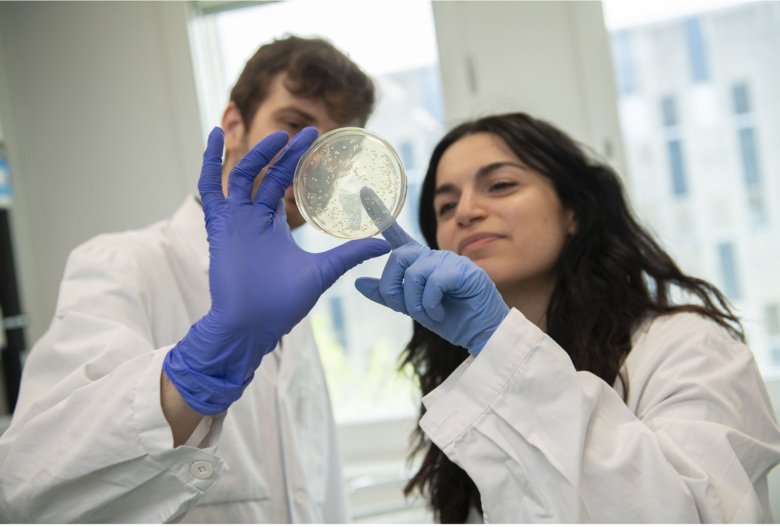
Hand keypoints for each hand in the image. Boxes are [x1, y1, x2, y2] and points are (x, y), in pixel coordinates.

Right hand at [163, 127, 389, 414]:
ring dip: (257, 153)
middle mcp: (252, 217)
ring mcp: (234, 220)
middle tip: (308, 132)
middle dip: (285, 152)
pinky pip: (208, 188)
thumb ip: (349, 254)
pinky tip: (212, 137)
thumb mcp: (323, 272)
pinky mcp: (218, 227)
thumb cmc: (282, 304)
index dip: (296, 160)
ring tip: (279, 136)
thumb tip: (386, 245)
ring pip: (241, 175)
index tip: (315, 139)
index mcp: (273, 224)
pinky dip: (208, 162)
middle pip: (267, 173)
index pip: (283, 181)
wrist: (253, 326)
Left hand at [355, 189, 508, 355]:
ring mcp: (449, 260)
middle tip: (407, 308)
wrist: (478, 333)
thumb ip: (387, 294)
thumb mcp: (411, 307)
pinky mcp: (464, 270)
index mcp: (419, 262)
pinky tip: (440, 312)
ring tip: (430, 313)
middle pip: (398, 258)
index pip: (397, 236)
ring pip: (415, 273)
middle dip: (394, 287)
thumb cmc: (449, 318)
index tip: (365, 193)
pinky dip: (431, 303)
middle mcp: (432, 256)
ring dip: (416, 302)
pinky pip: (434, 281)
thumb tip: (358, 282)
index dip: (381, 215)